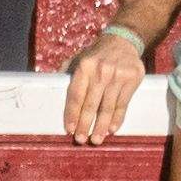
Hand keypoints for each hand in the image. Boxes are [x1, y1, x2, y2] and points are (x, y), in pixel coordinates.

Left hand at [61, 25, 146, 145]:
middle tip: (81, 140)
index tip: (70, 129)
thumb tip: (49, 85)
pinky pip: (123, 103)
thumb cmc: (96, 55)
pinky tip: (112, 129)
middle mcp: (101, 71)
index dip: (72, 114)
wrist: (123, 40)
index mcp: (84, 66)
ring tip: (96, 140)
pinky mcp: (132, 78)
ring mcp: (118, 75)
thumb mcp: (79, 58)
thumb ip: (66, 72)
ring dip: (101, 126)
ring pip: (108, 107)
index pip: (76, 95)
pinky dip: (117, 118)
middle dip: (85, 124)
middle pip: (91, 104)